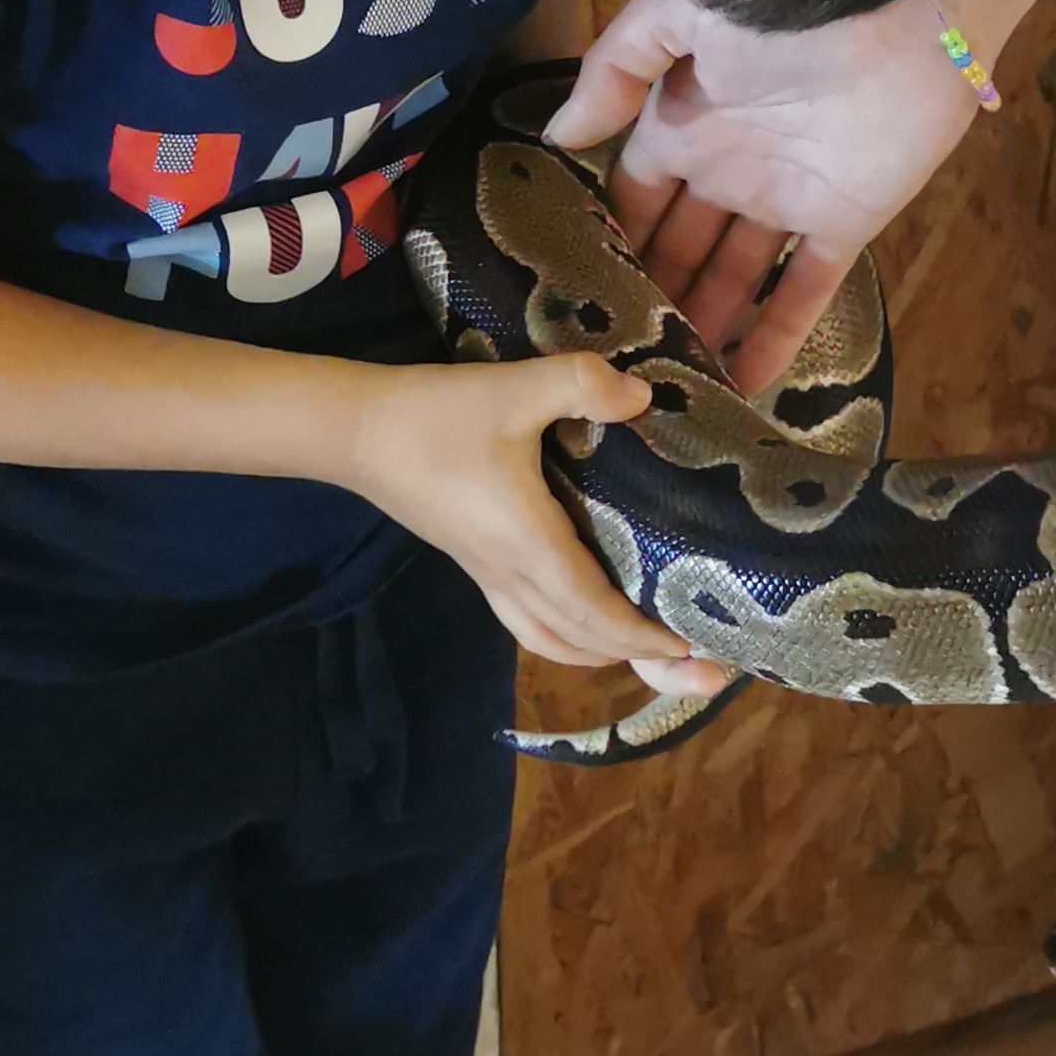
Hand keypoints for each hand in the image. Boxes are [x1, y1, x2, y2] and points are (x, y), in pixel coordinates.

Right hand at [342, 354, 721, 689]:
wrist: (354, 433)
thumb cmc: (434, 415)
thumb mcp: (512, 388)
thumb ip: (580, 386)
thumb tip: (644, 398)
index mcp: (528, 544)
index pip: (595, 610)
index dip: (644, 637)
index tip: (694, 649)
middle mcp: (510, 573)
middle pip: (583, 640)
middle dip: (644, 660)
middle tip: (701, 670)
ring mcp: (489, 575)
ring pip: (551, 638)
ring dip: (602, 653)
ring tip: (649, 653)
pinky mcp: (475, 564)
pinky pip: (529, 620)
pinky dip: (568, 634)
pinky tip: (588, 618)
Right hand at [549, 0, 979, 393]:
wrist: (906, 3)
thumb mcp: (680, 10)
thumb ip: (616, 70)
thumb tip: (557, 134)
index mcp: (683, 120)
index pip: (634, 198)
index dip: (609, 243)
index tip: (573, 299)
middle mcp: (727, 166)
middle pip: (680, 248)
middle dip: (650, 299)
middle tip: (611, 365)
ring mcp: (785, 199)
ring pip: (734, 278)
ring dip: (702, 329)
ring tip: (664, 392)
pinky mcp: (844, 222)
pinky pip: (803, 290)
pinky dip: (776, 337)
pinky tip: (741, 388)